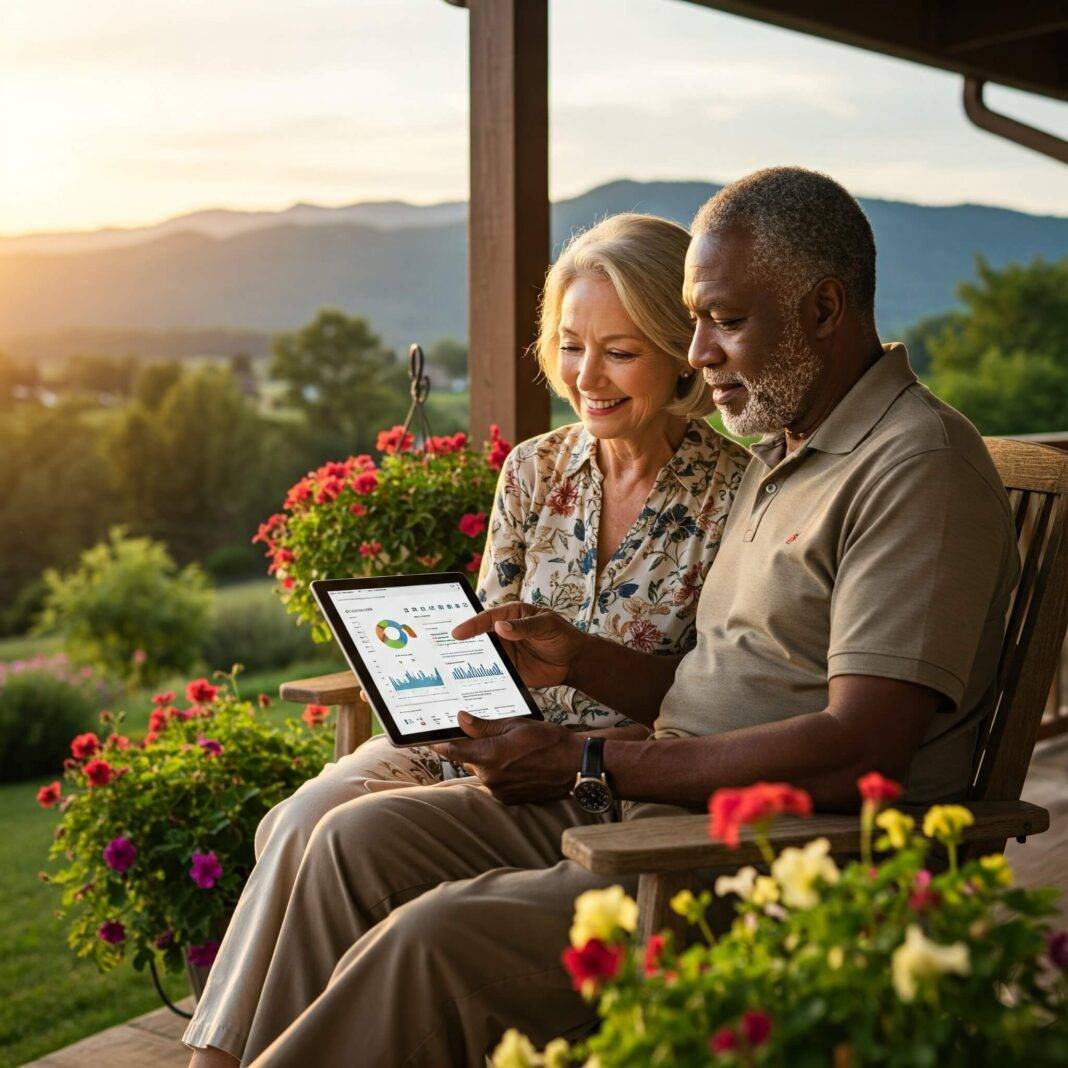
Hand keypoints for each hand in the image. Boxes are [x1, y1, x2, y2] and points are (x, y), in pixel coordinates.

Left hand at [433, 712, 583, 804]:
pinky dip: (501, 772)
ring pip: (483, 770)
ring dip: (490, 760)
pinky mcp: (508, 799)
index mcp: (490, 756)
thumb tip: (461, 719)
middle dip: (475, 747)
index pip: (453, 750)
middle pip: (469, 759)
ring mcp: (499, 790)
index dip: (440, 742)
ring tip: (514, 749)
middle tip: (491, 735)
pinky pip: (495, 782)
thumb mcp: (516, 725)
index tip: (430, 737)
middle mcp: (490, 777)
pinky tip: (519, 762)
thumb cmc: (548, 741)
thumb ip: (485, 726)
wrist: (575, 766)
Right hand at [451, 603, 585, 688]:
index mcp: (511, 615)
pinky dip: (481, 678)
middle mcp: (503, 633)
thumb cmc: (562, 636)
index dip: (472, 625)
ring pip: (482, 655)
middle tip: (441, 649)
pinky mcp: (508, 670)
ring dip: (468, 661)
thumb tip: (500, 626)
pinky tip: (469, 684)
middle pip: (479, 637)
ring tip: (448, 669)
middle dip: (461, 642)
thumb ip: (524, 627)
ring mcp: (505, 652)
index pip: (487, 619)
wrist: (574, 661)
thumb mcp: (546, 626)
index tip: (457, 633)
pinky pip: (492, 673)